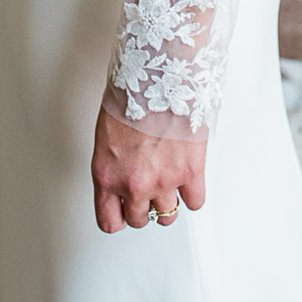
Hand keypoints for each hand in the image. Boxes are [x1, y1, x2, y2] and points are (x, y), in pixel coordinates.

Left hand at [91, 97, 207, 234]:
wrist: (156, 80)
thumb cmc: (129, 97)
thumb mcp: (106, 136)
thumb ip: (113, 164)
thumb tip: (121, 174)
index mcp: (107, 175)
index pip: (109, 221)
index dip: (118, 217)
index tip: (122, 212)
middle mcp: (134, 184)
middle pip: (140, 220)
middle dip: (143, 207)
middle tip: (146, 190)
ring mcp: (164, 182)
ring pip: (168, 215)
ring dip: (167, 201)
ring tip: (167, 182)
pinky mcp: (190, 174)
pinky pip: (195, 202)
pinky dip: (192, 193)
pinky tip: (187, 179)